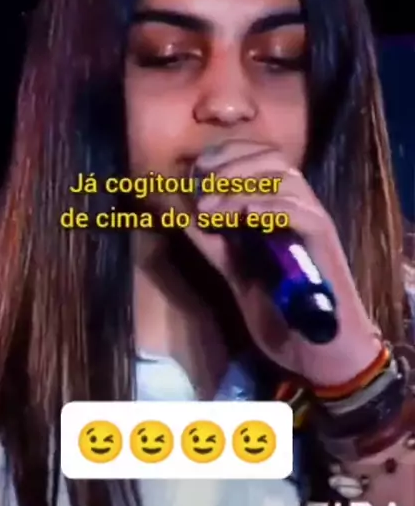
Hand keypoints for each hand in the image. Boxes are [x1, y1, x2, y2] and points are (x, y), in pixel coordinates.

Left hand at [184, 140, 381, 386]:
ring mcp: (315, 225)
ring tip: (210, 207)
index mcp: (281, 209)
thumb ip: (213, 242)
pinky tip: (245, 213)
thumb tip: (180, 212)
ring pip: (287, 180)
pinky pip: (302, 213)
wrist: (316, 353)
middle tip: (201, 183)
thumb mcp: (235, 271)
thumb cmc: (281, 312)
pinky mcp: (325, 246)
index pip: (262, 157)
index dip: (230, 153)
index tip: (198, 165)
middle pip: (274, 159)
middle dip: (232, 164)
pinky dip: (271, 207)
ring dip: (242, 186)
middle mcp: (302, 209)